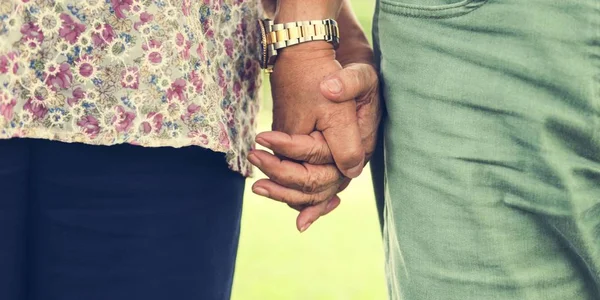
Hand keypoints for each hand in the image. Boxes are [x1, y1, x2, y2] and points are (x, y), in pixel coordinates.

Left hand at [249, 62, 380, 230]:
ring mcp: (339, 168)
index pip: (321, 157)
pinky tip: (278, 202)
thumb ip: (349, 82)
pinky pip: (314, 193)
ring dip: (285, 194)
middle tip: (254, 160)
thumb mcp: (358, 75)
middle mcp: (351, 163)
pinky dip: (296, 199)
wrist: (353, 82)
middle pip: (317, 184)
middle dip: (282, 177)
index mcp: (359, 143)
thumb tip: (331, 89)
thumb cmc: (356, 79)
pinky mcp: (328, 168)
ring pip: (314, 194)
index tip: (263, 136)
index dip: (290, 148)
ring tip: (258, 187)